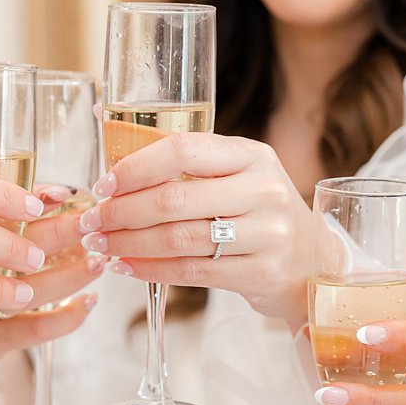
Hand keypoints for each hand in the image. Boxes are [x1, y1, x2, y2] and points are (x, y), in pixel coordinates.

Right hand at [0, 196, 105, 366]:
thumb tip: (45, 193)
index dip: (29, 199)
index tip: (62, 193)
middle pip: (13, 244)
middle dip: (59, 231)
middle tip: (89, 221)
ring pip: (31, 288)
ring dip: (70, 274)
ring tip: (97, 260)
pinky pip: (34, 329)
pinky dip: (66, 317)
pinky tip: (87, 302)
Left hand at [78, 132, 313, 325]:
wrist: (312, 262)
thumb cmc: (258, 212)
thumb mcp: (237, 176)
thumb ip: (187, 163)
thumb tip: (104, 132)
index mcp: (252, 155)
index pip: (184, 150)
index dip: (136, 167)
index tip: (105, 184)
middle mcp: (263, 191)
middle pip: (175, 199)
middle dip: (123, 212)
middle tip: (93, 222)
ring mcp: (267, 234)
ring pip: (179, 239)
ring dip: (130, 244)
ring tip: (102, 246)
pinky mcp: (261, 272)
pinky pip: (192, 272)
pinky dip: (151, 270)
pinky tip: (127, 267)